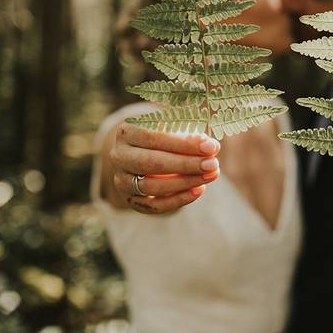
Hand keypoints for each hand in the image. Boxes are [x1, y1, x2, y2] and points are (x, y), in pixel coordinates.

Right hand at [106, 122, 220, 214]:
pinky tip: (199, 190)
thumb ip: (190, 134)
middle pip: (151, 163)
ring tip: (210, 175)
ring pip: (152, 186)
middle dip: (186, 164)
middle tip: (213, 164)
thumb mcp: (175, 127)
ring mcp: (122, 180)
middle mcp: (119, 156)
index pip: (154, 137)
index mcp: (126, 132)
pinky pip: (154, 205)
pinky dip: (178, 200)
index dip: (184, 144)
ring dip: (185, 182)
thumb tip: (210, 147)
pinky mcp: (130, 199)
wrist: (143, 151)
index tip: (211, 147)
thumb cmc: (165, 135)